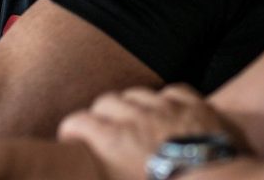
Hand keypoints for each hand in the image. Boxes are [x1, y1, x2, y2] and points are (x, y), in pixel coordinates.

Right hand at [58, 84, 231, 179]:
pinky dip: (166, 100)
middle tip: (102, 130)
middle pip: (106, 101)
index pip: (77, 122)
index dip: (70, 130)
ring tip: (134, 119)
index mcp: (113, 141)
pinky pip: (172, 91)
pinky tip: (166, 110)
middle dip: (100, 114)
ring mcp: (166, 107)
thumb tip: (104, 172)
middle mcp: (135, 117)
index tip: (69, 139)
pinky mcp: (194, 105)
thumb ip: (110, 172)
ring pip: (138, 93)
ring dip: (131, 104)